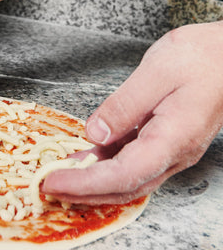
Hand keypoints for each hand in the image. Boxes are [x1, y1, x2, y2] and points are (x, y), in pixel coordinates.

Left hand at [42, 21, 222, 203]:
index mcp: (173, 138)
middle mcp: (174, 153)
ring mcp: (172, 150)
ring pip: (129, 179)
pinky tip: (86, 156)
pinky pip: (133, 162)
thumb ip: (123, 106)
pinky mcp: (166, 141)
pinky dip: (106, 165)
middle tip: (48, 186)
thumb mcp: (156, 72)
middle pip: (125, 187)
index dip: (84, 183)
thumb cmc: (202, 57)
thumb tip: (93, 134)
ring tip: (61, 174)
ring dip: (93, 182)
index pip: (123, 175)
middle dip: (83, 192)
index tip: (53, 181)